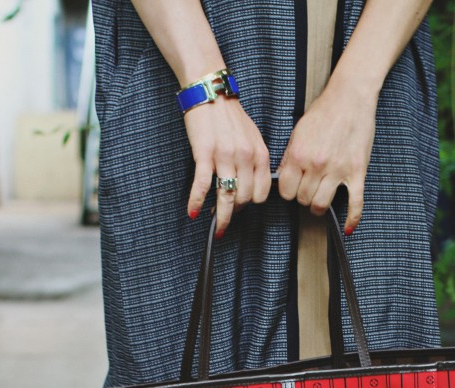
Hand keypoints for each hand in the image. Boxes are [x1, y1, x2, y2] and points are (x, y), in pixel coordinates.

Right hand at [184, 97, 271, 234]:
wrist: (210, 91)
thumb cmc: (229, 115)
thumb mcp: (252, 137)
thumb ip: (255, 160)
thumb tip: (251, 183)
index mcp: (259, 154)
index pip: (262, 192)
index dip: (252, 203)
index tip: (243, 207)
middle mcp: (245, 157)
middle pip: (245, 198)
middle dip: (236, 211)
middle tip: (226, 216)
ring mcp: (225, 156)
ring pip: (226, 196)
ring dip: (221, 217)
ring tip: (217, 228)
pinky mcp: (204, 154)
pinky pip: (202, 185)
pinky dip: (196, 201)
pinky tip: (193, 212)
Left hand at [277, 80, 376, 233]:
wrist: (351, 97)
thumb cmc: (324, 112)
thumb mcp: (298, 132)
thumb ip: (289, 157)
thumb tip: (283, 178)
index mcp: (299, 154)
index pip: (286, 192)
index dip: (289, 192)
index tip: (294, 188)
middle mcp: (316, 165)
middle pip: (303, 200)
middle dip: (304, 197)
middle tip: (309, 188)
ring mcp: (338, 170)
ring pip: (322, 205)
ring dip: (320, 206)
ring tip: (321, 198)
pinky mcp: (357, 172)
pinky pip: (355, 203)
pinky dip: (352, 218)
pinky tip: (348, 228)